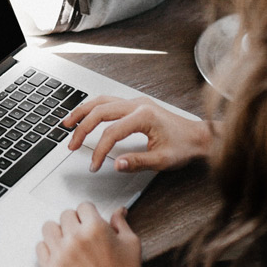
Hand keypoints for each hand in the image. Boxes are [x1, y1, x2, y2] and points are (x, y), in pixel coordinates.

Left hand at [36, 203, 155, 266]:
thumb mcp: (130, 243)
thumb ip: (120, 223)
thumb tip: (119, 211)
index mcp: (95, 228)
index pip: (83, 206)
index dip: (89, 213)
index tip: (90, 220)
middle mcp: (75, 239)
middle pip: (65, 215)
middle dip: (75, 222)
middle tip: (82, 233)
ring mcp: (61, 254)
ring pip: (49, 228)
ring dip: (59, 232)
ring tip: (68, 241)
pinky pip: (40, 248)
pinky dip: (48, 248)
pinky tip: (59, 253)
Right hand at [62, 95, 213, 172]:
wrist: (199, 136)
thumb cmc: (185, 146)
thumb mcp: (162, 160)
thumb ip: (138, 162)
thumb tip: (116, 164)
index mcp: (144, 116)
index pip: (111, 132)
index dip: (99, 150)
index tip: (94, 165)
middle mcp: (138, 104)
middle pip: (100, 111)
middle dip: (82, 129)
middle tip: (71, 145)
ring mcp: (136, 102)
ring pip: (101, 101)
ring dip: (83, 112)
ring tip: (67, 124)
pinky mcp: (136, 105)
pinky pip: (108, 101)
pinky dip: (93, 108)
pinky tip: (85, 116)